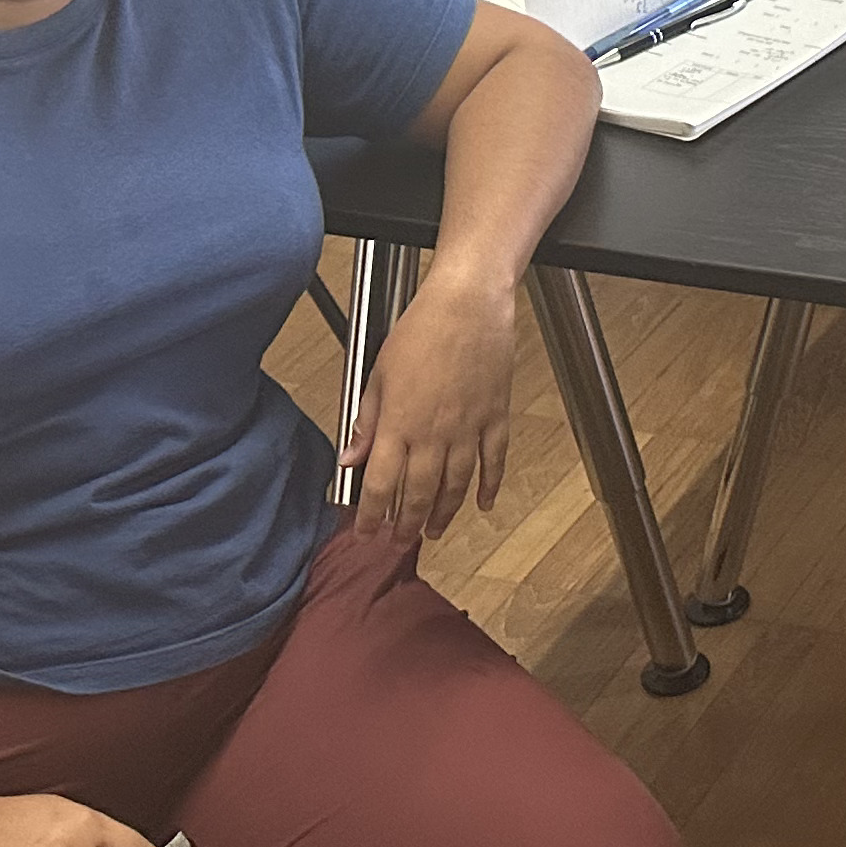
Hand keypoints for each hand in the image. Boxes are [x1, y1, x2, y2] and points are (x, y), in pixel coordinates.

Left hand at [343, 270, 514, 537]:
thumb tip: (350, 458)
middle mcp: (433, 434)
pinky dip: (489, 485)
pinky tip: (483, 504)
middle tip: (400, 541)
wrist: (468, 305)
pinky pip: (493, 460)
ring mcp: (468, 428)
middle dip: (407, 523)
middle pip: (418, 493)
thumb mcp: (379, 374)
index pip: (381, 484)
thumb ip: (366, 421)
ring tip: (434, 531)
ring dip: (444, 512)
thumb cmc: (420, 331)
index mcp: (399, 424)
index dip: (372, 515)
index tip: (367, 532)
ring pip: (456, 484)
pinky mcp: (495, 416)